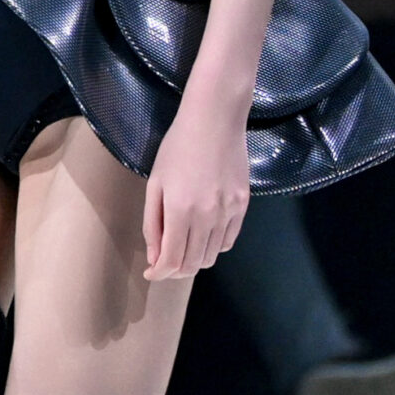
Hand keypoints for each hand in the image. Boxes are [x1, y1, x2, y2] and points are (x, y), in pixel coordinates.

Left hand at [142, 101, 247, 280]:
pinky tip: (202, 235)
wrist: (215, 120)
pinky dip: (213, 246)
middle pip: (192, 264)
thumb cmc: (177, 147)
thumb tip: (155, 257)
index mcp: (180, 210)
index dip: (158, 273)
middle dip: (174, 270)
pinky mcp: (243, 206)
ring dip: (193, 259)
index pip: (171, 260)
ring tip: (181, 248)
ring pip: (211, 256)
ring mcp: (229, 213)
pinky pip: (228, 241)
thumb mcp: (156, 182)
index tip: (150, 273)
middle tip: (163, 262)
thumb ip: (153, 223)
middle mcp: (207, 217)